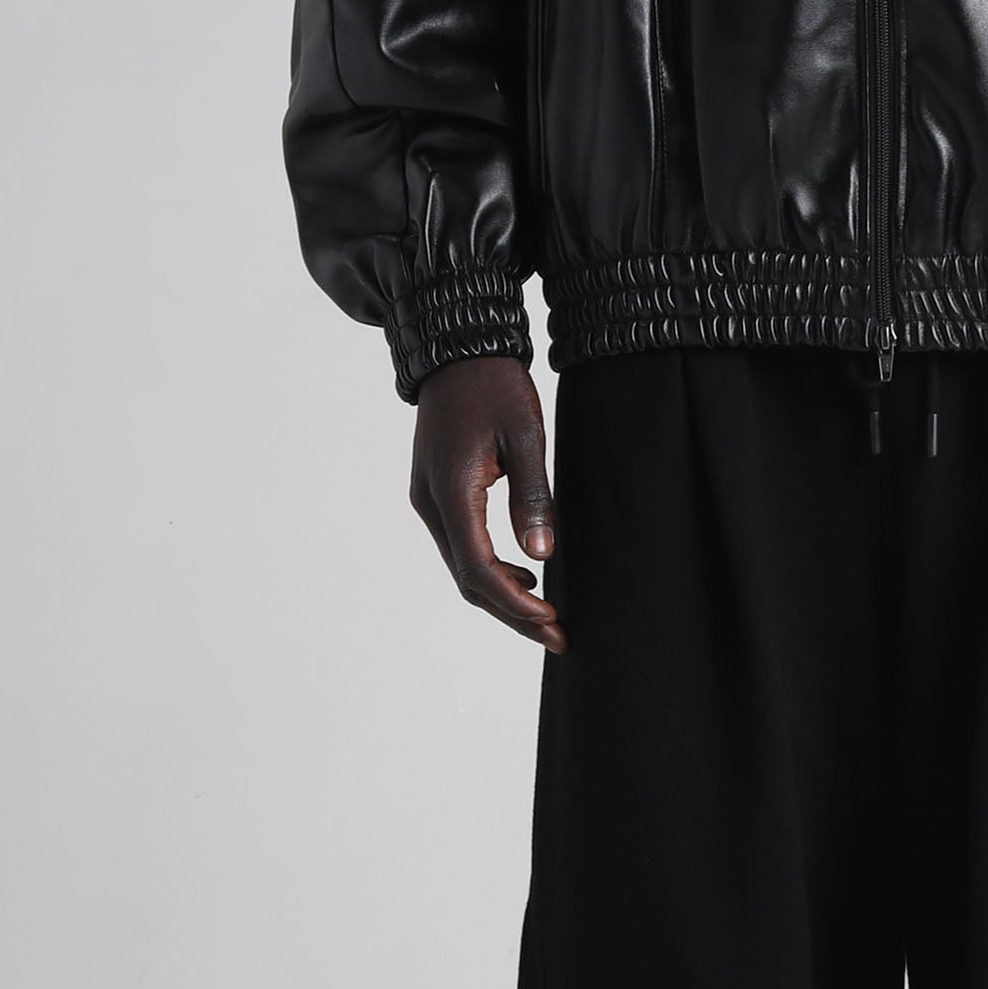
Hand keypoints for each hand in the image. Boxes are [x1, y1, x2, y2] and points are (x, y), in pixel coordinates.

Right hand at [409, 354, 561, 650]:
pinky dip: (490, 570)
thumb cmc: (494, 385)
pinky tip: (525, 575)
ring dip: (502, 595)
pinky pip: (461, 546)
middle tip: (558, 638)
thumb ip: (533, 496)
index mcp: (451, 491)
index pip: (478, 568)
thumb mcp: (526, 436)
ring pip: (462, 566)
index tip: (552, 620)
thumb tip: (542, 555)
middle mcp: (431, 504)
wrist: (458, 350)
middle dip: (512, 614)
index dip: (514, 602)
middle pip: (467, 579)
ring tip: (547, 617)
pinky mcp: (437, 495)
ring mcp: (429, 500)